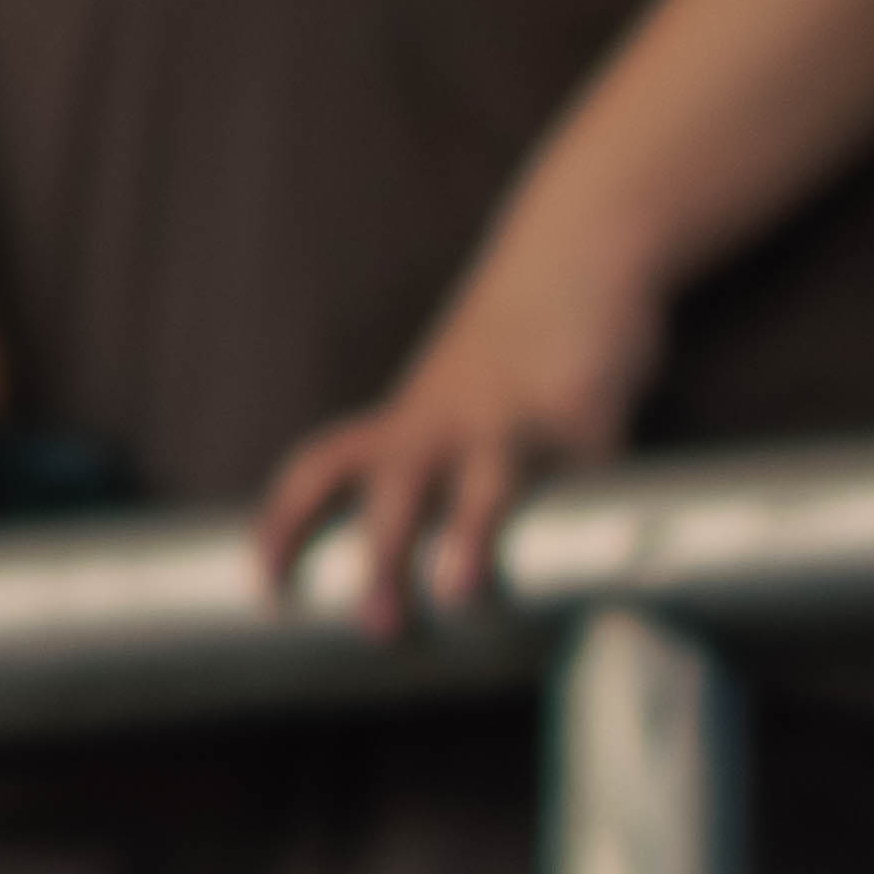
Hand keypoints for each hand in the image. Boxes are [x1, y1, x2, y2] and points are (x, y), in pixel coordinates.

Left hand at [252, 204, 667, 635]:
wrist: (577, 246)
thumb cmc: (516, 344)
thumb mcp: (457, 400)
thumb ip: (453, 475)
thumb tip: (459, 587)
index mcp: (407, 421)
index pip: (322, 472)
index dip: (285, 529)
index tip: (265, 590)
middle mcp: (448, 420)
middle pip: (394, 487)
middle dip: (381, 558)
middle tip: (378, 626)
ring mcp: (517, 416)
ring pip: (483, 480)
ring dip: (469, 536)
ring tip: (462, 591)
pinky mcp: (586, 413)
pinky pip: (584, 478)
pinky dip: (592, 517)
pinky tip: (608, 552)